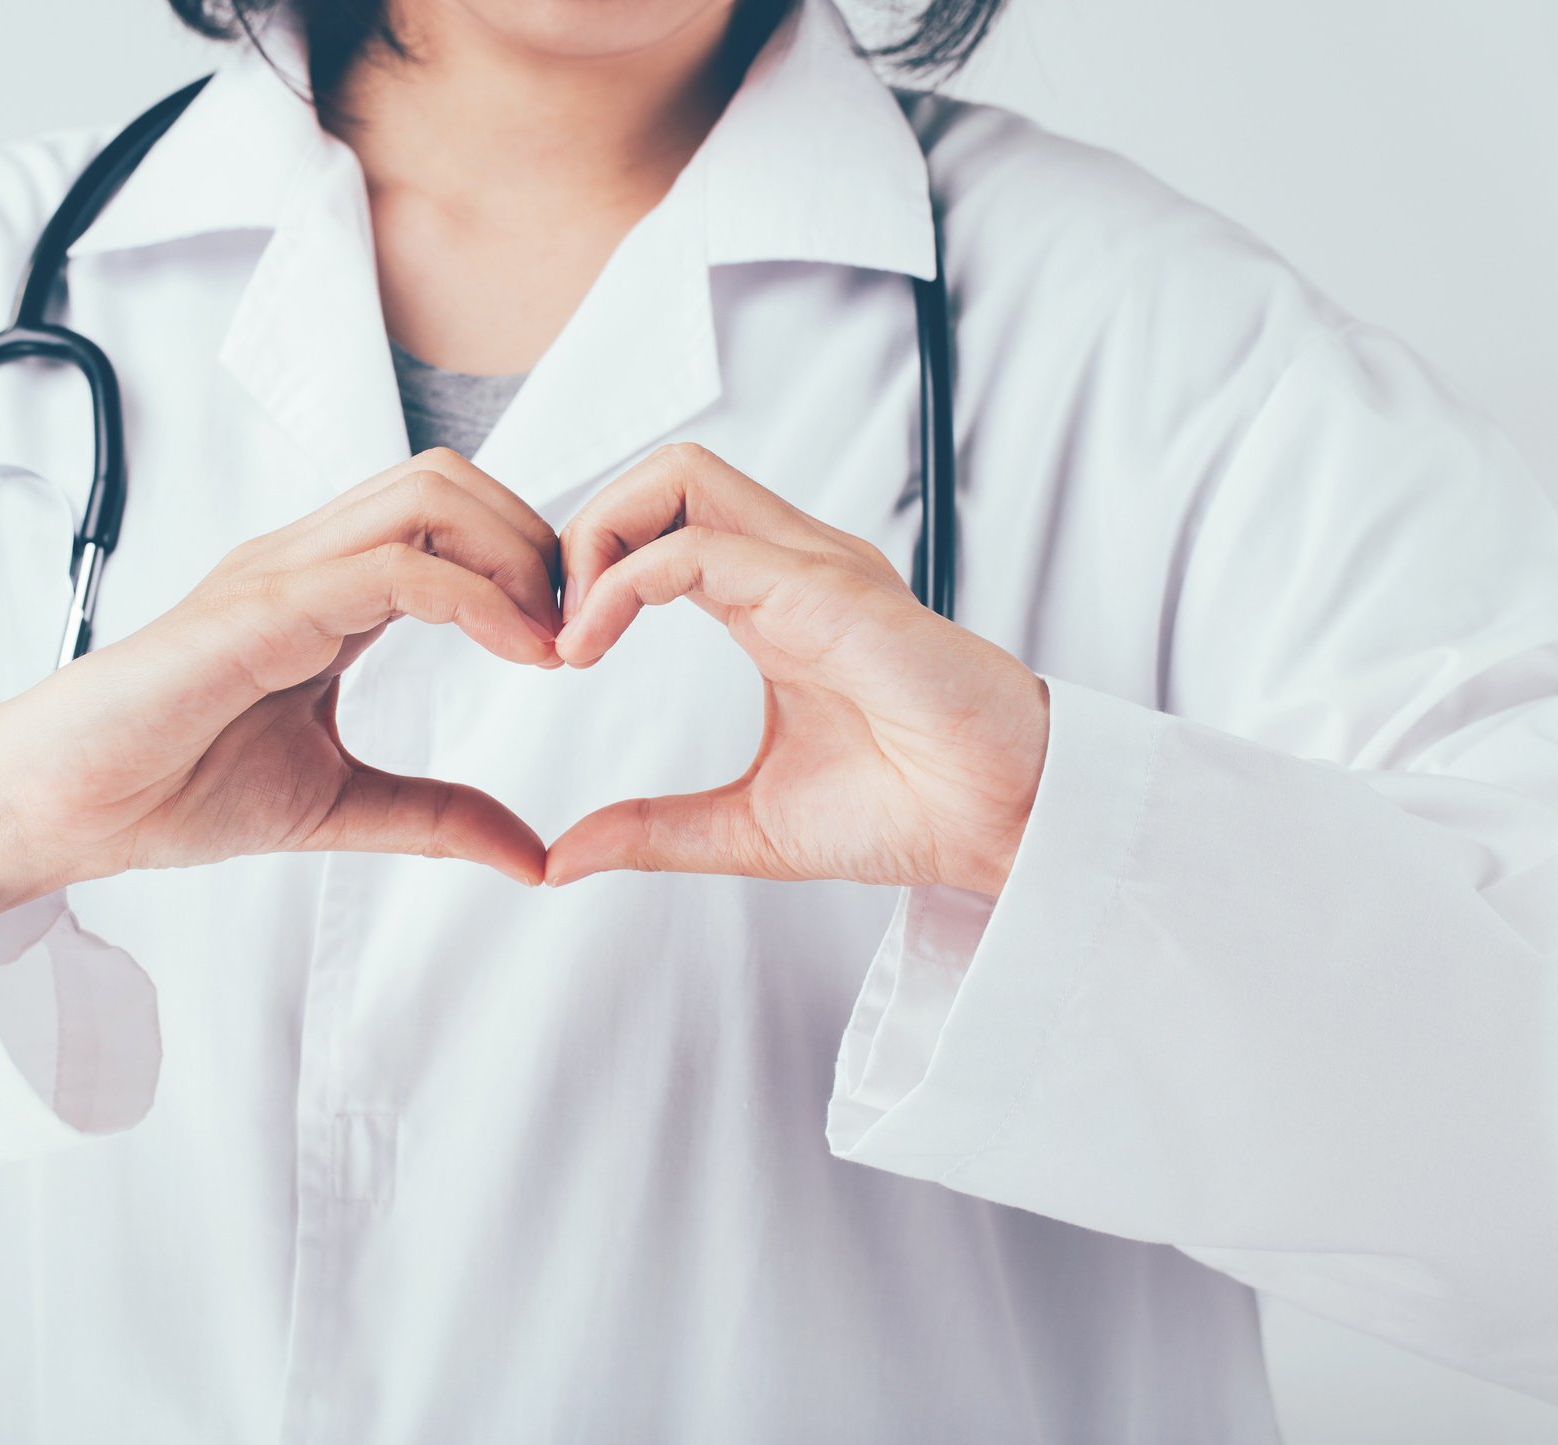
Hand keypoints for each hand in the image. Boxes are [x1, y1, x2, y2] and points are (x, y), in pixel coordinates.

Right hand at [0, 449, 562, 927]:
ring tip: (552, 639)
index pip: (446, 520)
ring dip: (515, 553)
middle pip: (448, 478)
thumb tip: (532, 856)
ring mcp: (280, 572)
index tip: (572, 647)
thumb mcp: (339, 805)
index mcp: (323, 591)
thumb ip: (436, 817)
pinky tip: (518, 652)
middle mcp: (305, 561)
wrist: (61, 808)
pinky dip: (475, 597)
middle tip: (577, 630)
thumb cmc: (169, 789)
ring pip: (428, 495)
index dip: (524, 566)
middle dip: (534, 539)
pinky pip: (391, 567)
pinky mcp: (259, 606)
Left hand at [546, 443, 1049, 893]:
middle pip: (665, 473)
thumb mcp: (747, 827)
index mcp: (774, 601)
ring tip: (568, 633)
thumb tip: (562, 858)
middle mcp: (792, 567)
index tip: (553, 654)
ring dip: (599, 538)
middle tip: (549, 630)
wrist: (1008, 827)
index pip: (663, 524)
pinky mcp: (829, 592)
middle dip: (582, 531)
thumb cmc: (911, 811)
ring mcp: (813, 569)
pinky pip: (702, 546)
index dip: (589, 569)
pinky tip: (590, 645)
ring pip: (680, 477)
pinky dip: (626, 580)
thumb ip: (655, 832)